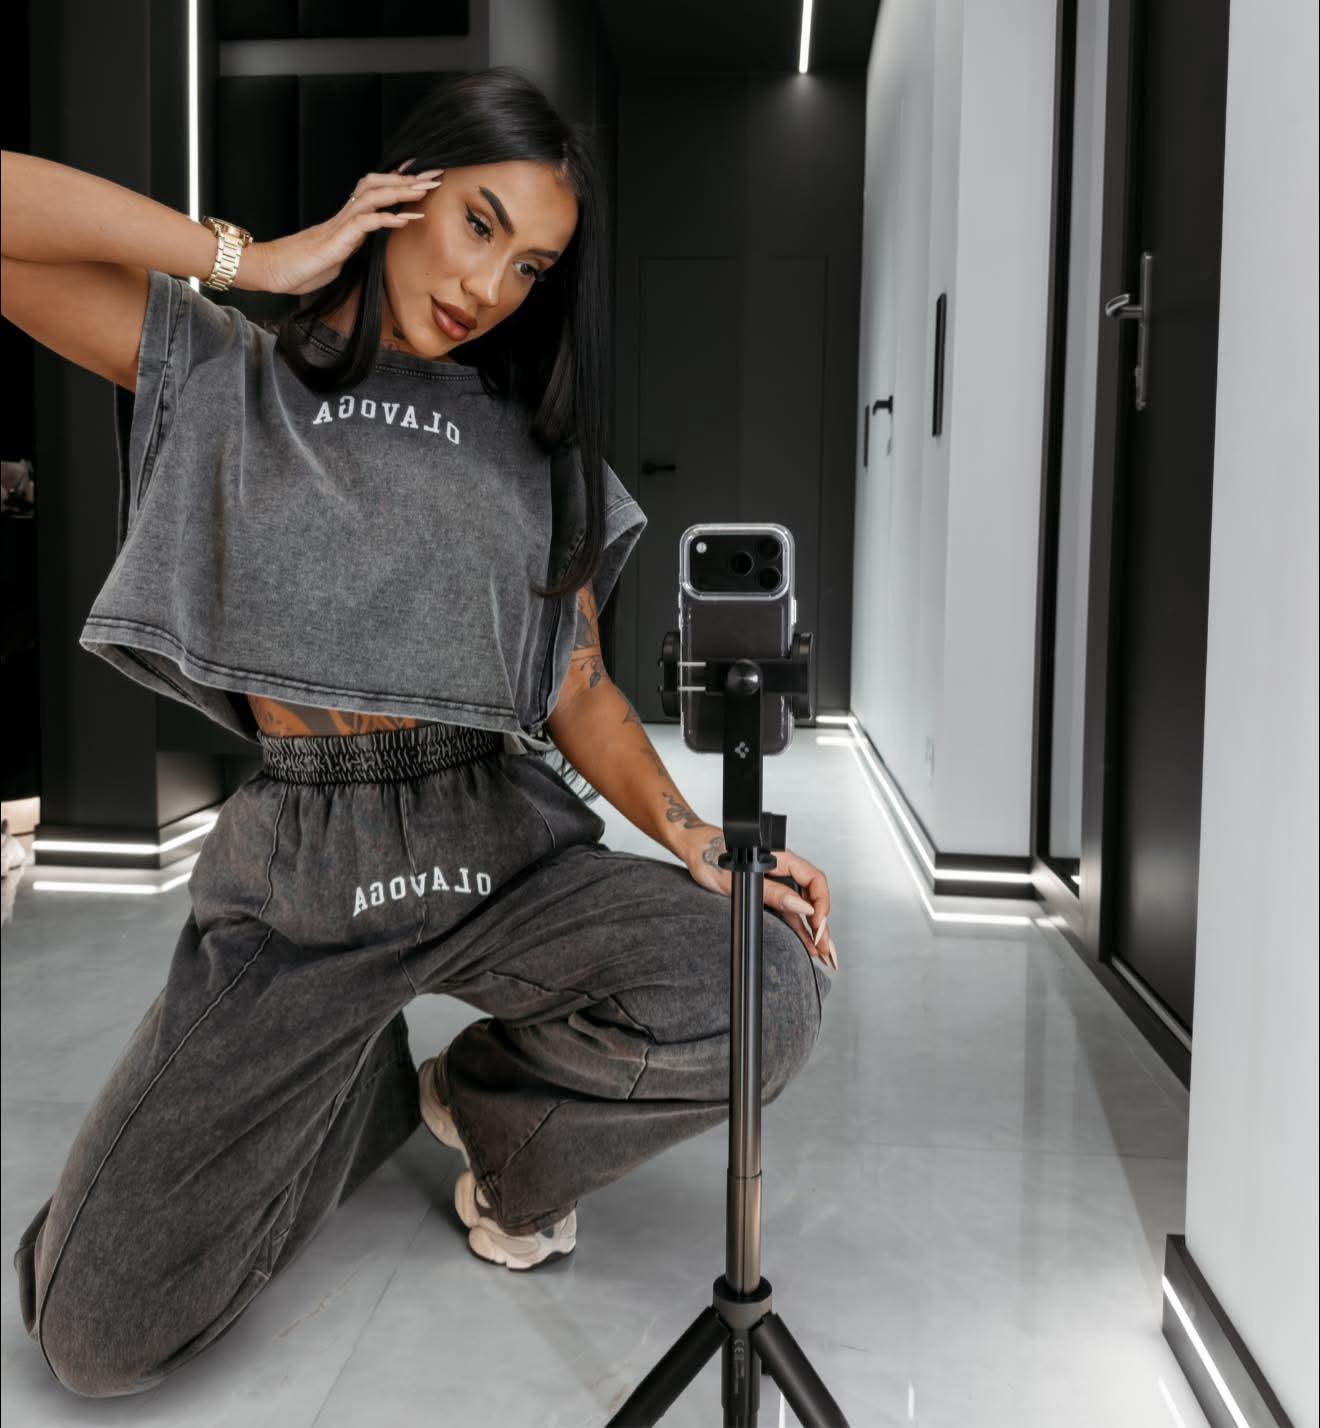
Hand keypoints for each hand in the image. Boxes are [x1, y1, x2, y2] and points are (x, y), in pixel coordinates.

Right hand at [240, 160, 439, 296]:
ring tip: (426, 188)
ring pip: (374, 196)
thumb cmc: (301, 268)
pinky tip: (405, 218)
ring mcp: (341, 224)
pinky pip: (365, 223)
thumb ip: (353, 248)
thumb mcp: (337, 258)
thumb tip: (366, 248)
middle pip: (380, 186)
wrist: (273, 270)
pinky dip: (387, 218)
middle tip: (435, 174)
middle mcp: (346, 215)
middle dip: (409, 180)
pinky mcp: (337, 239)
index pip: (376, 191)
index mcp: (347, 219)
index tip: (421, 175)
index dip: (399, 181)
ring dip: (402, 191)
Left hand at [680, 823, 837, 970]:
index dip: (821, 904)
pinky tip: (805, 942)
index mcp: (782, 857)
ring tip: (821, 953)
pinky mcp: (766, 892)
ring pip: (801, 907)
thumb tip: (802, 907)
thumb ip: (773, 892)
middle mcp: (782, 868)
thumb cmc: (711, 854)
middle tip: (825, 950)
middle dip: (821, 924)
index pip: (814, 880)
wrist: (692, 849)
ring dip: (811, 929)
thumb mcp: (741, 879)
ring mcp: (775, 881)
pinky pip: (787, 910)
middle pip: (812, 896)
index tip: (818, 925)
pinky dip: (797, 927)